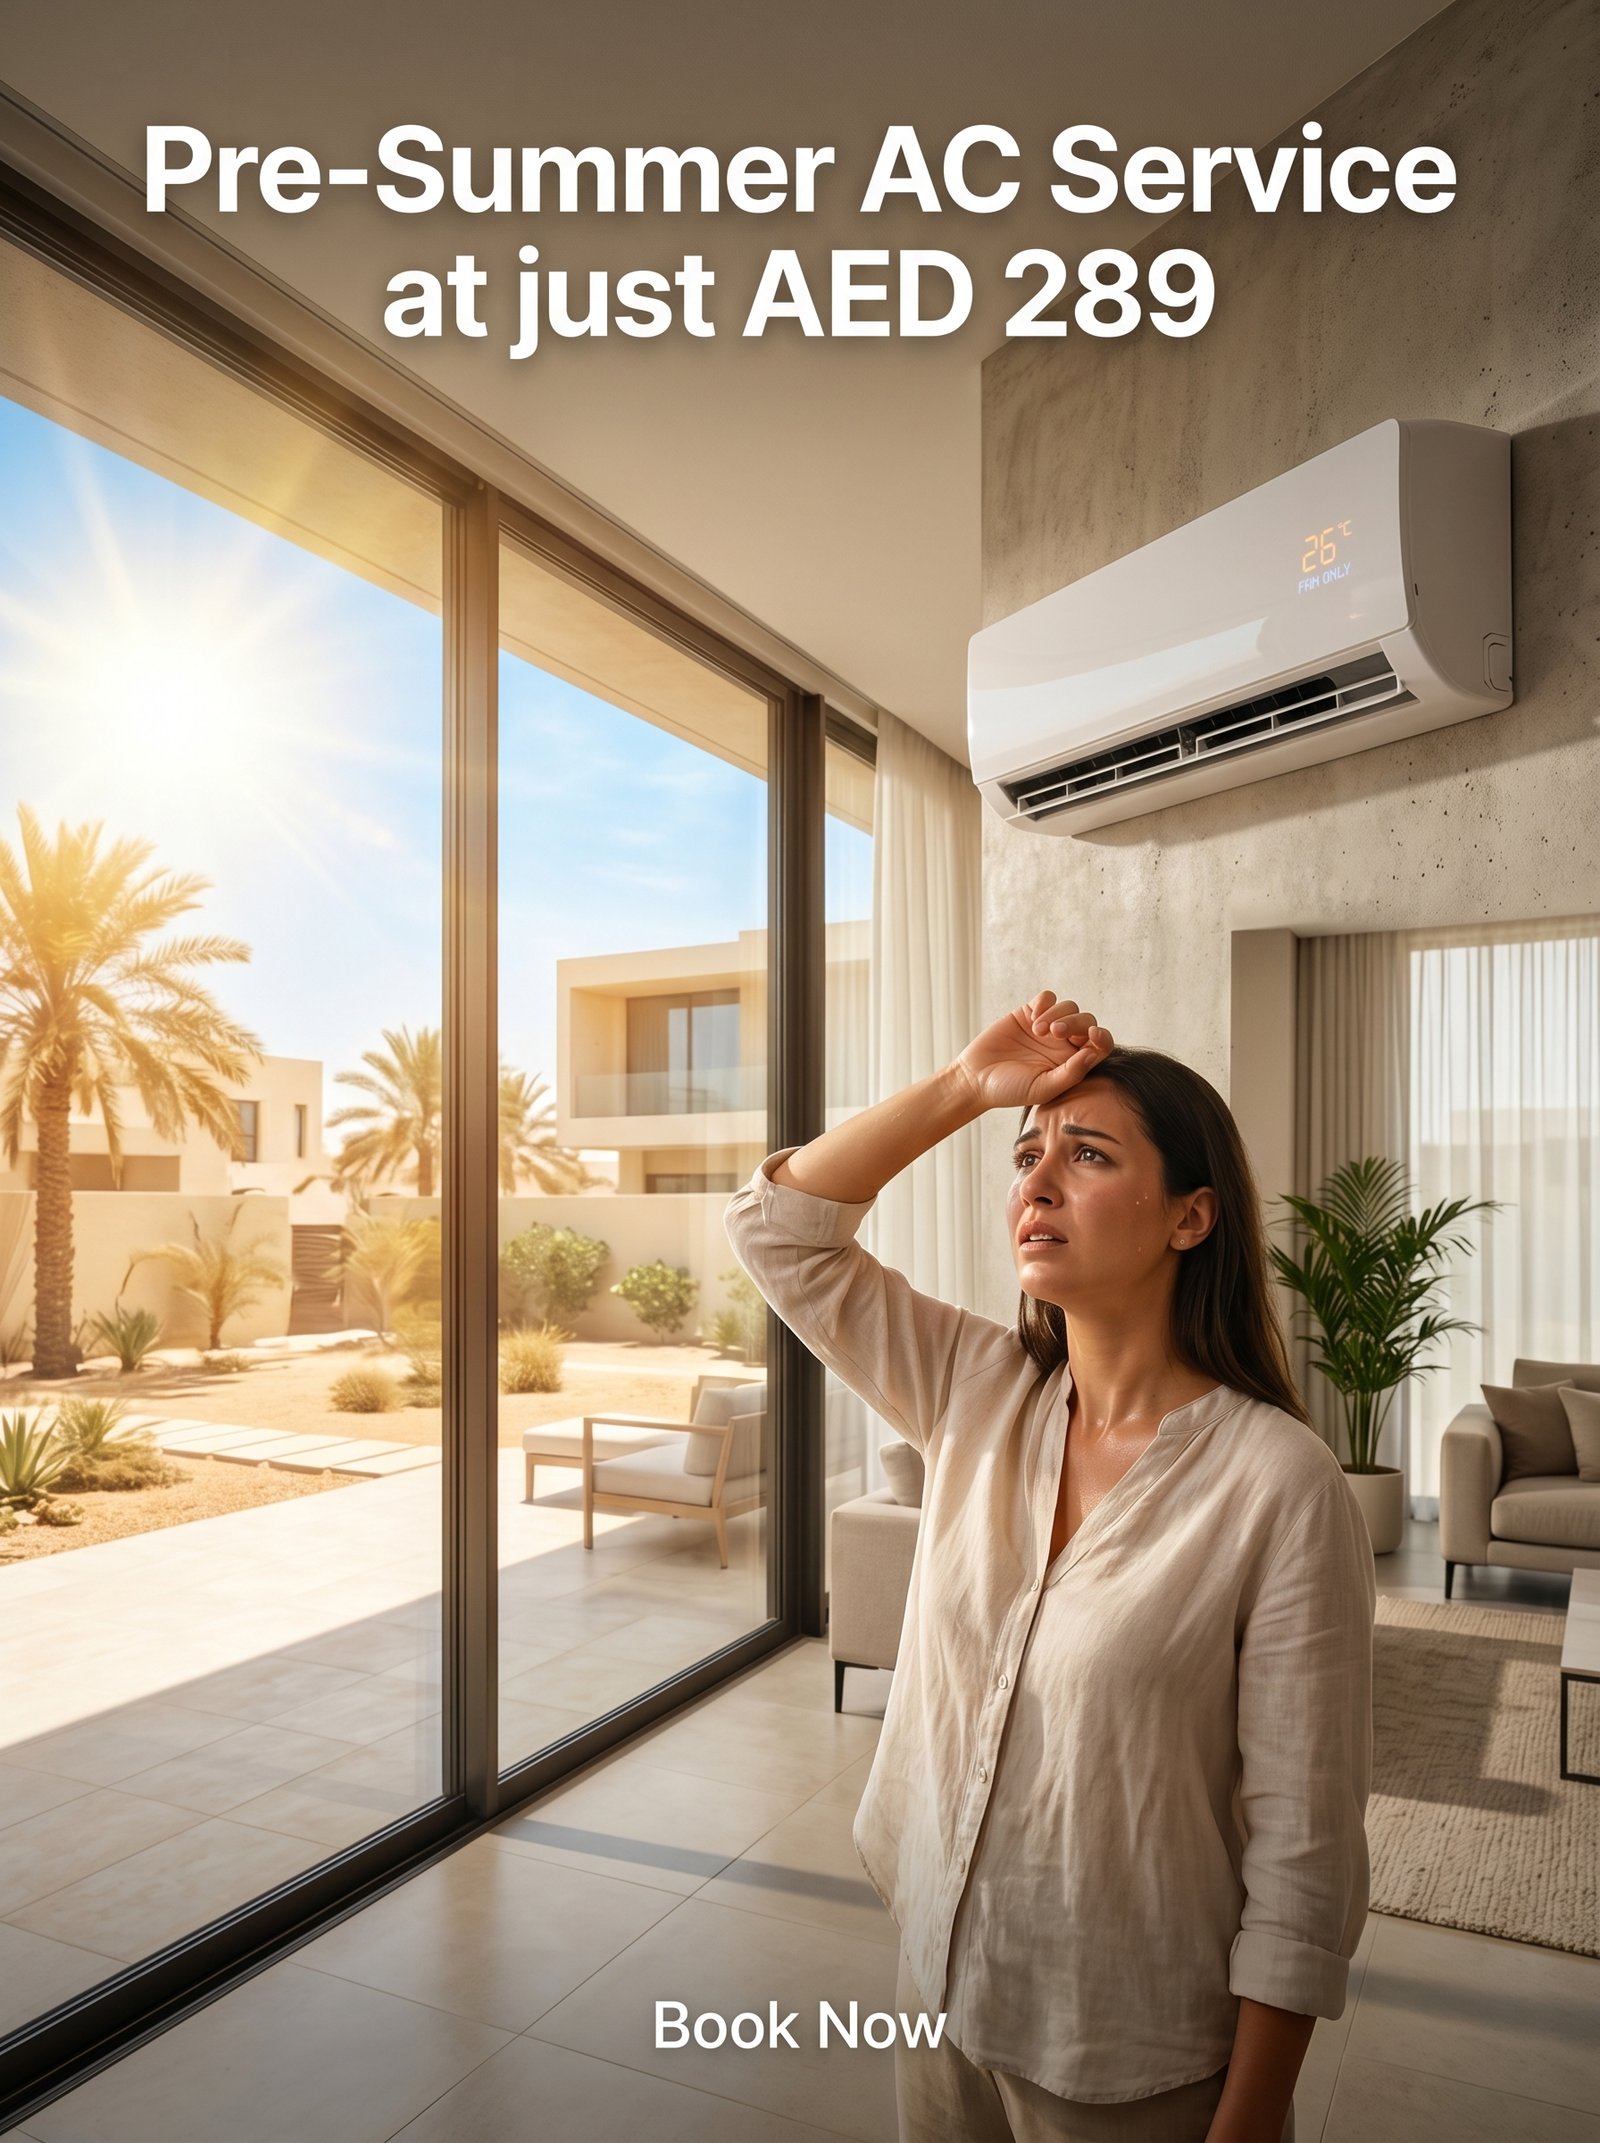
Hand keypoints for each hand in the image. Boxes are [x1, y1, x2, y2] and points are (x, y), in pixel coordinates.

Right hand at [950, 990, 1114, 1111]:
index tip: (1092, 1034)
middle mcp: (1065, 1044)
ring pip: (1069, 1007)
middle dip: (1074, 1023)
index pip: (1100, 1045)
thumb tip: (1093, 1054)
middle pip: (1086, 1021)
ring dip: (1057, 1014)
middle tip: (1054, 1033)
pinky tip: (1032, 1018)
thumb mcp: (1043, 1088)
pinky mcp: (1029, 1014)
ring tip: (1037, 1030)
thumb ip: (1070, 1073)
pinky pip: (1048, 998)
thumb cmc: (1010, 1090)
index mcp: (1073, 1063)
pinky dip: (1045, 1003)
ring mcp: (1048, 1027)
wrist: (976, 1079)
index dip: (1102, 1036)